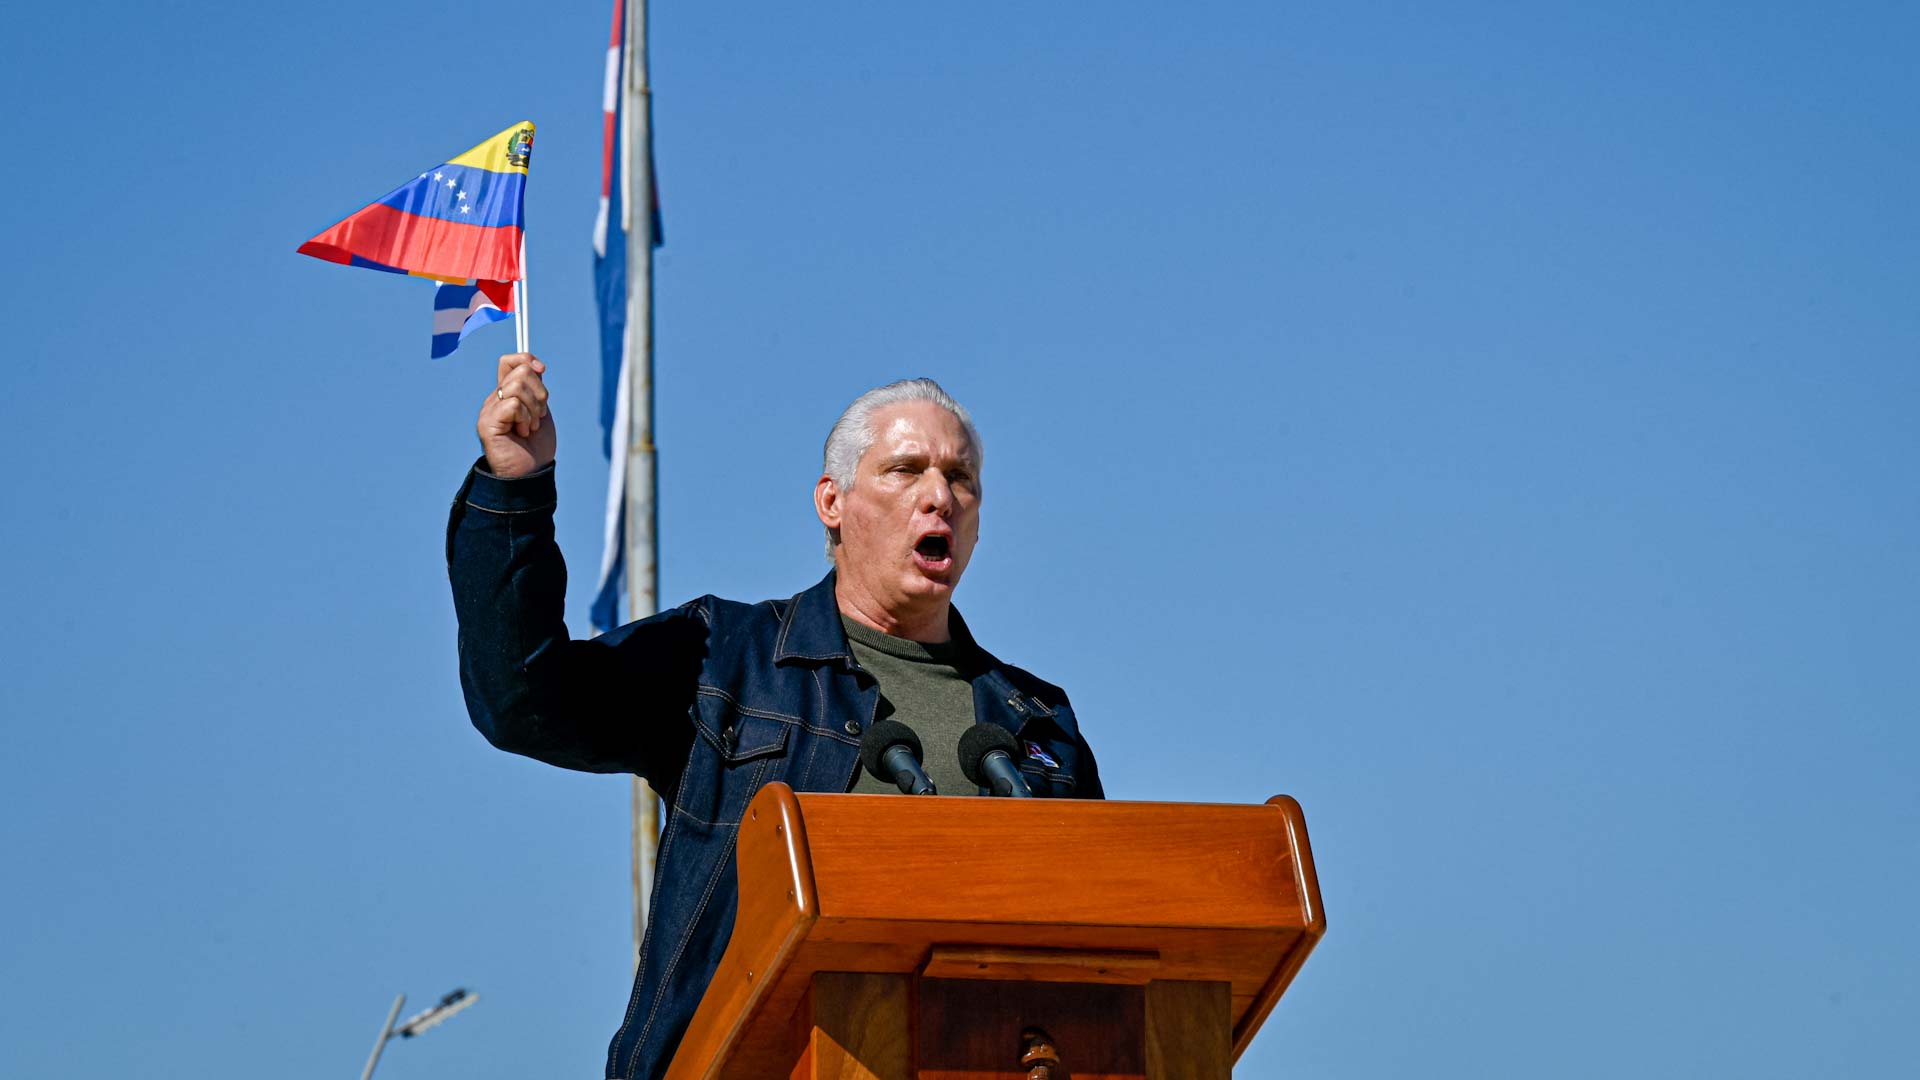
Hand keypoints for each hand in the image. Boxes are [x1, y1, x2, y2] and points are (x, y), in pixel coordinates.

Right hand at [478, 353, 555, 476]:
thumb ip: (536, 389)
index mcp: (506, 394)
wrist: (531, 473)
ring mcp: (489, 410)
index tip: (542, 370)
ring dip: (533, 410)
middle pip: (521, 372)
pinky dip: (525, 418)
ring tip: (529, 427)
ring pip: (517, 387)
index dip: (526, 360)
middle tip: (538, 416)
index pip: (509, 362)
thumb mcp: (540, 410)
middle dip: (540, 394)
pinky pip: (513, 404)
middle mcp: (495, 399)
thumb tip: (536, 366)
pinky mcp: (488, 423)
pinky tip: (522, 432)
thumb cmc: (536, 446)